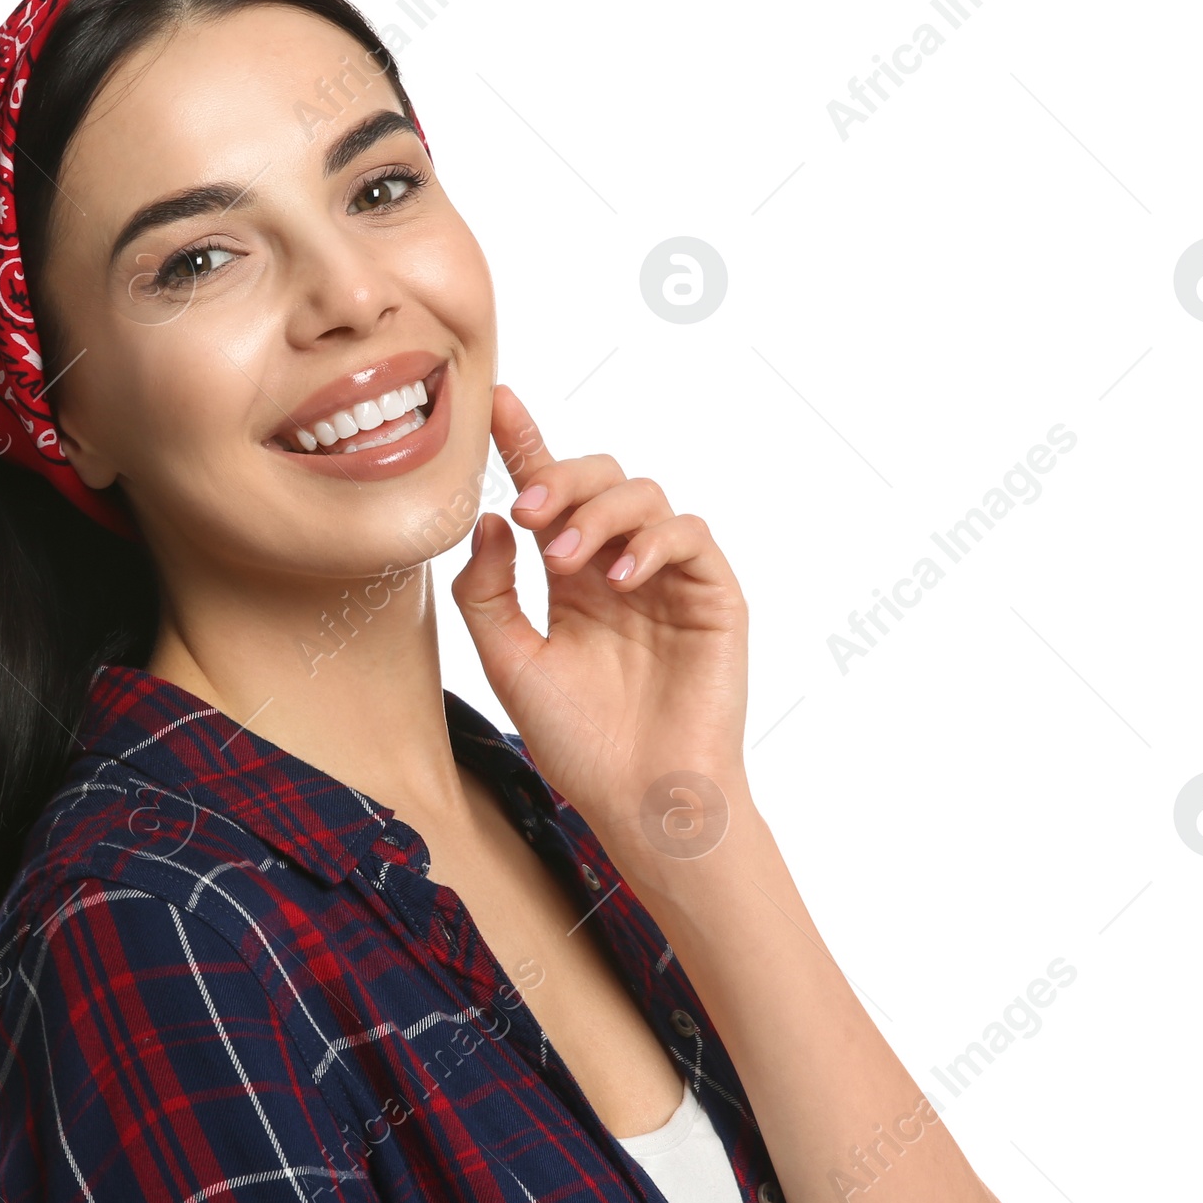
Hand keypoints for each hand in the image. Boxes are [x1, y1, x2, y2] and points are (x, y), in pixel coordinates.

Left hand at [451, 385, 750, 861]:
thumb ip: (489, 592)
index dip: (526, 444)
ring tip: (564, 561)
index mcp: (571, 580)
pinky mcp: (713, 594)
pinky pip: (689, 533)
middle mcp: (619, 567)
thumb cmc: (579, 744)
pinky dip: (651, 541)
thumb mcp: (510, 663)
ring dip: (598, 513)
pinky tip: (619, 578)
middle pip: (598, 478)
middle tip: (528, 511)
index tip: (497, 402)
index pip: (548, 497)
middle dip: (560, 478)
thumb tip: (490, 520)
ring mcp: (668, 578)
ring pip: (644, 494)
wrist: (642, 799)